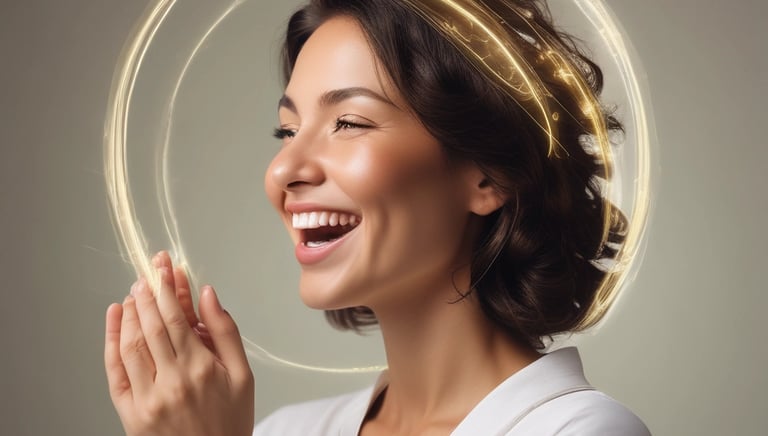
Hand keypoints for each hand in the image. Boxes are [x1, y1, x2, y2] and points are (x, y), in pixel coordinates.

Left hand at [104, 252, 254, 435]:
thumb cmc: (230, 422)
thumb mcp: (243, 376)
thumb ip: (226, 333)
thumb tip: (209, 296)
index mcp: (200, 369)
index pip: (175, 317)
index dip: (167, 287)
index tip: (164, 267)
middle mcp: (171, 381)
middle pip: (151, 324)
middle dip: (148, 291)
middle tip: (148, 270)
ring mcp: (147, 397)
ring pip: (131, 343)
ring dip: (130, 312)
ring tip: (135, 291)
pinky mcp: (131, 412)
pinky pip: (116, 370)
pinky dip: (112, 340)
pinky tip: (115, 318)